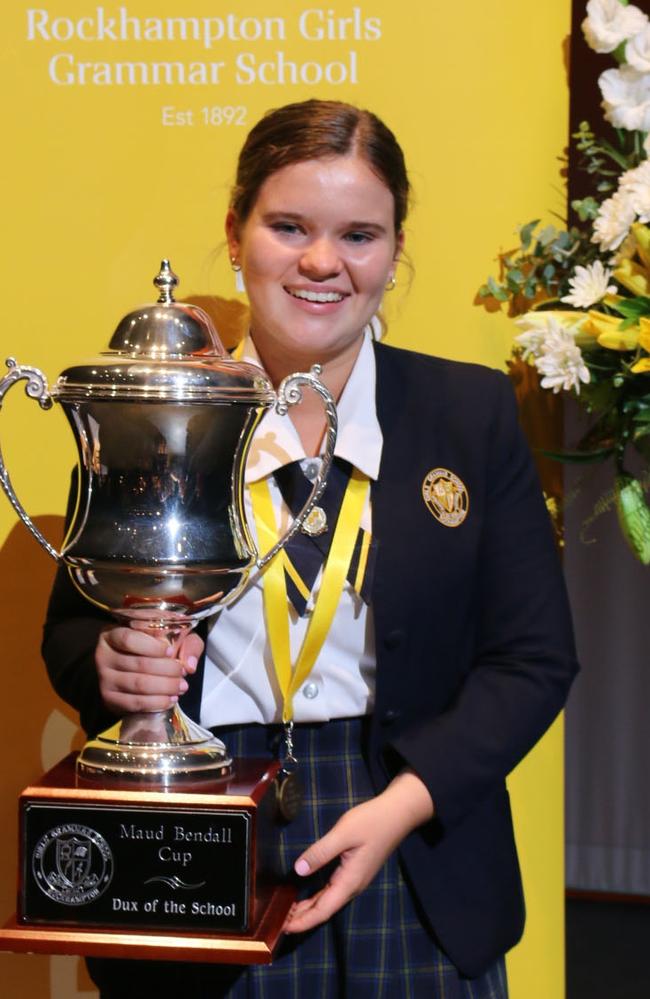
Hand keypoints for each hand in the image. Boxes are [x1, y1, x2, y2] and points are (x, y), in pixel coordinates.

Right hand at [95, 624, 203, 715]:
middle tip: (182, 673)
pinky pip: (135, 703)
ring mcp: (104, 678)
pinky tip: (170, 699)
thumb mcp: (171, 638)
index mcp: (113, 634)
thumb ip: (186, 643)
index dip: (152, 647)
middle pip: (138, 664)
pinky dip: (156, 703)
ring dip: (165, 687)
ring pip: (138, 684)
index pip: (129, 639)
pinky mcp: (108, 698)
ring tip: (181, 687)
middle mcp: (103, 655)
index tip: (171, 652)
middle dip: (167, 670)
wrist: (129, 672)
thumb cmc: (151, 649)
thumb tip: (189, 664)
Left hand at [284, 768, 433, 933]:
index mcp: (350, 881)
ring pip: (328, 901)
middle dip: (302, 918)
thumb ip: (320, 853)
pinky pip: (333, 890)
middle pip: (324, 909)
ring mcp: (355, 879)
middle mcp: (352, 885)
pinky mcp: (355, 871)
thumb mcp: (343, 834)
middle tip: (278, 922)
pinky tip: (306, 894)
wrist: (398, 814)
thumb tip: (298, 870)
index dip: (303, 921)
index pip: (323, 910)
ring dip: (308, 908)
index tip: (283, 928)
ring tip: (287, 912)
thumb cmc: (372, 822)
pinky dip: (317, 896)